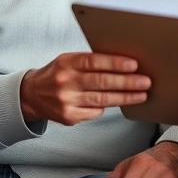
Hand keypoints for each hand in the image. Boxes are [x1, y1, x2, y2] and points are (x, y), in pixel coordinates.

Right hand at [19, 52, 149, 124]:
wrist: (32, 95)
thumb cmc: (58, 74)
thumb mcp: (68, 60)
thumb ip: (90, 62)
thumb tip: (123, 64)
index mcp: (66, 63)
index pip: (94, 62)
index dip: (115, 63)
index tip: (134, 65)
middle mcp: (65, 82)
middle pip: (101, 82)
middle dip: (127, 82)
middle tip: (145, 81)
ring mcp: (66, 102)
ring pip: (102, 100)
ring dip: (125, 97)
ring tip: (142, 94)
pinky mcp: (69, 117)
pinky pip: (95, 112)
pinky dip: (106, 107)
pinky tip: (117, 102)